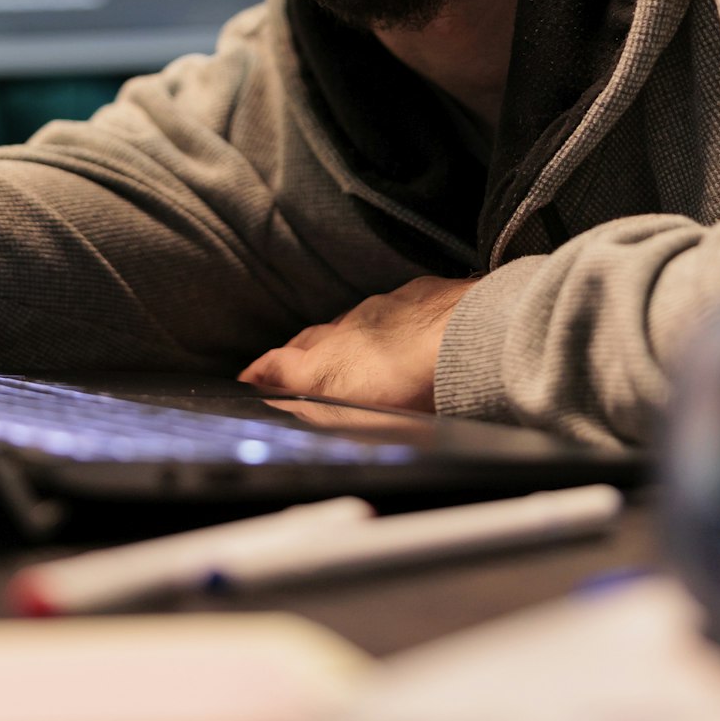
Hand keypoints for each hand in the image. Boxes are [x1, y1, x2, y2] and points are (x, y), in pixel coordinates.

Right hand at [238, 276, 477, 411]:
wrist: (471, 340)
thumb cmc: (419, 393)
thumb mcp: (363, 426)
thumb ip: (323, 419)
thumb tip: (290, 414)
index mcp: (325, 368)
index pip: (275, 367)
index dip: (259, 375)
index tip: (249, 380)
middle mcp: (344, 331)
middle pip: (308, 341)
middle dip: (295, 355)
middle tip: (290, 369)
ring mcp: (380, 308)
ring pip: (349, 324)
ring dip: (342, 340)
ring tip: (346, 357)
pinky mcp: (415, 295)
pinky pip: (389, 309)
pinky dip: (384, 324)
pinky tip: (398, 336)